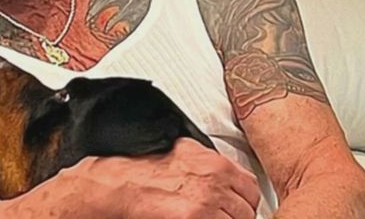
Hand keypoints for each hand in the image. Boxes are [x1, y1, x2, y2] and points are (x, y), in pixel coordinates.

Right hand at [27, 137, 259, 218]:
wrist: (114, 186)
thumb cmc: (138, 170)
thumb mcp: (180, 151)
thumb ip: (206, 162)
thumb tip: (221, 174)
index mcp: (214, 164)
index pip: (251, 188)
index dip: (243, 201)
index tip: (235, 208)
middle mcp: (214, 181)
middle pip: (246, 210)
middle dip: (235, 216)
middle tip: (218, 217)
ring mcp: (206, 203)